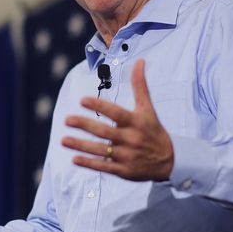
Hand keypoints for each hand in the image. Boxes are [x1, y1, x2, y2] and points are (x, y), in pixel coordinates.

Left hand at [62, 59, 173, 180]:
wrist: (169, 161)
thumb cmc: (154, 130)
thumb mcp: (148, 108)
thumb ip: (140, 86)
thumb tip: (139, 61)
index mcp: (136, 122)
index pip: (115, 113)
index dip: (99, 105)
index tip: (82, 100)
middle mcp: (130, 139)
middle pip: (104, 131)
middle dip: (84, 125)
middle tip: (67, 119)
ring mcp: (126, 156)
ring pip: (100, 150)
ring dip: (81, 145)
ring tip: (63, 140)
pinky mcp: (123, 170)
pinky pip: (104, 166)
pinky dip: (89, 163)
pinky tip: (74, 159)